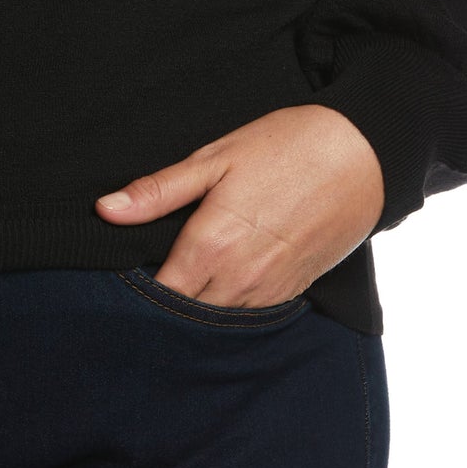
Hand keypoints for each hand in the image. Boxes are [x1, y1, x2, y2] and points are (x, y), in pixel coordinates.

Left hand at [95, 105, 384, 305]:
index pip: (158, 294)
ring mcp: (268, 290)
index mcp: (210, 246)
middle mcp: (237, 279)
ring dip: (196, 308)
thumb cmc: (284, 148)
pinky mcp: (291, 291)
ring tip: (178, 286)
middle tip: (144, 283)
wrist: (361, 156)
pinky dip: (229, 306)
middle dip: (162, 304)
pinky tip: (218, 286)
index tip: (118, 277)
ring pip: (217, 319)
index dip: (136, 291)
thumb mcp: (214, 159)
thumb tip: (105, 210)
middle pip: (184, 314)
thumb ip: (158, 191)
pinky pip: (249, 314)